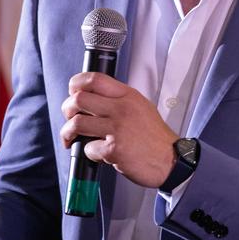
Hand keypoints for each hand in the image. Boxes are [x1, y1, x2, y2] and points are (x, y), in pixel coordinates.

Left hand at [60, 72, 177, 187]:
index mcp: (128, 96)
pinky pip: (88, 148)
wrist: (172, 160)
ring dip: (68, 133)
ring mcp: (117, 128)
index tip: (72, 92)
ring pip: (77, 123)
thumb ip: (119, 101)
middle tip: (69, 118)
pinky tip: (96, 154)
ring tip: (71, 139)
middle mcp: (122, 109)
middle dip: (67, 110)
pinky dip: (88, 153)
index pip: (95, 79)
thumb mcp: (141, 108)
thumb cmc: (155, 138)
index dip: (76, 84)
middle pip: (79, 99)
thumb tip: (93, 99)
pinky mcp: (114, 149)